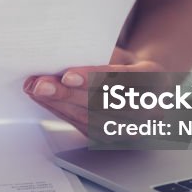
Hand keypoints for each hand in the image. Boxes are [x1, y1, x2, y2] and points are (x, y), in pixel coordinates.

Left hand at [23, 47, 164, 135]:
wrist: (146, 88)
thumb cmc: (128, 65)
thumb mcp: (121, 53)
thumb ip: (100, 55)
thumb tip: (62, 55)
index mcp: (154, 78)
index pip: (124, 79)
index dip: (94, 78)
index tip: (67, 76)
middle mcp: (149, 107)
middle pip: (104, 104)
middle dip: (68, 95)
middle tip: (41, 85)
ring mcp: (132, 127)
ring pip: (92, 119)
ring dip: (59, 105)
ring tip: (36, 90)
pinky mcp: (112, 137)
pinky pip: (83, 126)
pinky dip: (60, 112)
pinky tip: (44, 100)